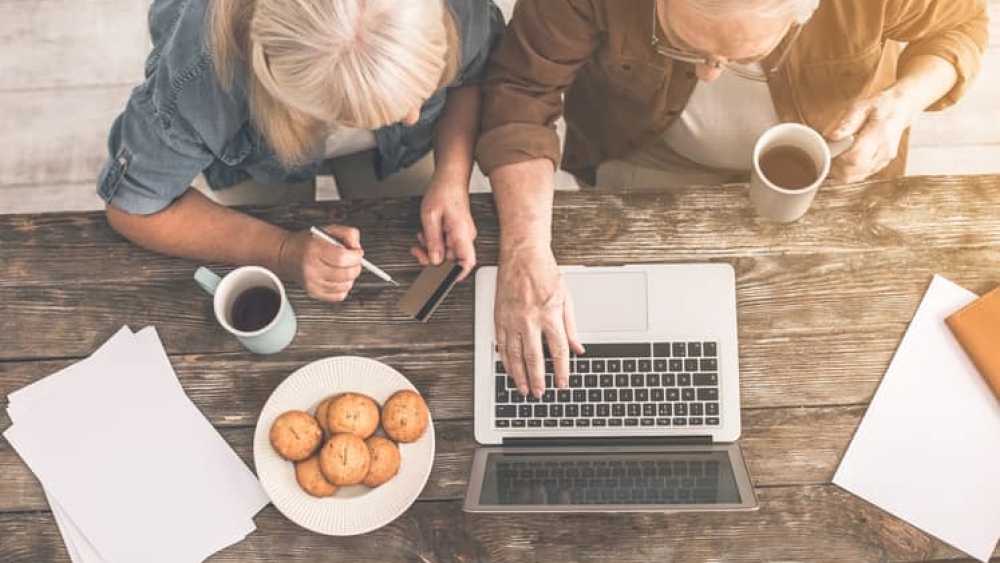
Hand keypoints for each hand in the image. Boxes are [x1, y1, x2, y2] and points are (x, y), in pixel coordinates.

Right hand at [278, 225, 362, 301]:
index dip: (356, 256)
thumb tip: (357, 247)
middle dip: (356, 266)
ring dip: (350, 277)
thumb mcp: (328, 230)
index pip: (342, 258)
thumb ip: (347, 233)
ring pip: (345, 286)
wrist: (287, 255)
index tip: (357, 253)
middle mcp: (311, 269)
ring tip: (343, 268)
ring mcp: (312, 284)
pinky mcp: (314, 293)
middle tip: (353, 261)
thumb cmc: (308, 243)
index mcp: (314, 250)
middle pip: (346, 274)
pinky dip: (343, 287)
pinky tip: (337, 278)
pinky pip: (340, 295)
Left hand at [410, 178, 476, 279]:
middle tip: (419, 250)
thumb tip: (434, 259)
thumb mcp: (430, 217)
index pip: (467, 262)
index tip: (444, 279)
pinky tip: (429, 232)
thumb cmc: (442, 192)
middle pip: (453, 259)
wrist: (450, 178)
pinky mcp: (459, 231)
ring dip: (433, 247)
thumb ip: (432, 241)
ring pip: (448, 251)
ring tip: (424, 235)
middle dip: (434, 257)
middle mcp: (466, 235)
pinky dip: (436, 240)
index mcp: (462, 233)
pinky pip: (448, 242)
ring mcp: (463, 234)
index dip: (457, 274)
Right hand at [495, 246, 584, 397]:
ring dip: (519, 375)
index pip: (558, 351)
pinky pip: (502, 345)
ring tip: (523, 388)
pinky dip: (506, 360)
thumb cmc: (544, 272)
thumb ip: (571, 326)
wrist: (522, 255)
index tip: (562, 384)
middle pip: (534, 358)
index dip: (561, 371)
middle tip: (539, 393)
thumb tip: (577, 347)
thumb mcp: (566, 298)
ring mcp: (512, 319)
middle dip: (537, 379)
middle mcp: (530, 320)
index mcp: (549, 315)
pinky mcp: (499, 317)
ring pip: (515, 355)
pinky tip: (509, 369)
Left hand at [825, 87, 920, 182]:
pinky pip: (862, 175)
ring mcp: (885, 159)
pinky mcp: (882, 164)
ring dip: (841, 171)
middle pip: (855, 170)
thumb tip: (832, 136)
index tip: (829, 151)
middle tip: (830, 154)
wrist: (901, 108)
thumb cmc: (880, 106)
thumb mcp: (861, 107)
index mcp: (880, 133)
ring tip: (837, 156)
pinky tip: (845, 160)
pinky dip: (849, 172)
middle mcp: (884, 150)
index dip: (838, 159)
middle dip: (837, 167)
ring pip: (857, 176)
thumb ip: (847, 122)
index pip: (855, 157)